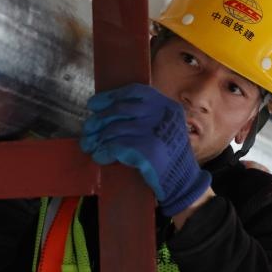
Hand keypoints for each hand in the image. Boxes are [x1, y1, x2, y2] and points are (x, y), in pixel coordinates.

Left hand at [80, 84, 210, 216]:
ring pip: (115, 129)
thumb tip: (105, 112)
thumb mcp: (165, 125)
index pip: (134, 91)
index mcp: (165, 105)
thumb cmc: (169, 154)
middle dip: (99, 119)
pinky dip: (104, 152)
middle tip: (88, 129)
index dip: (111, 96)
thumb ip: (144, 115)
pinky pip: (116, 147)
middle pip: (120, 109)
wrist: (183, 180)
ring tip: (89, 145)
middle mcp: (160, 114)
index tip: (94, 104)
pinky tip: (100, 156)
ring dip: (98, 138)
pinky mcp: (146, 150)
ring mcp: (154, 131)